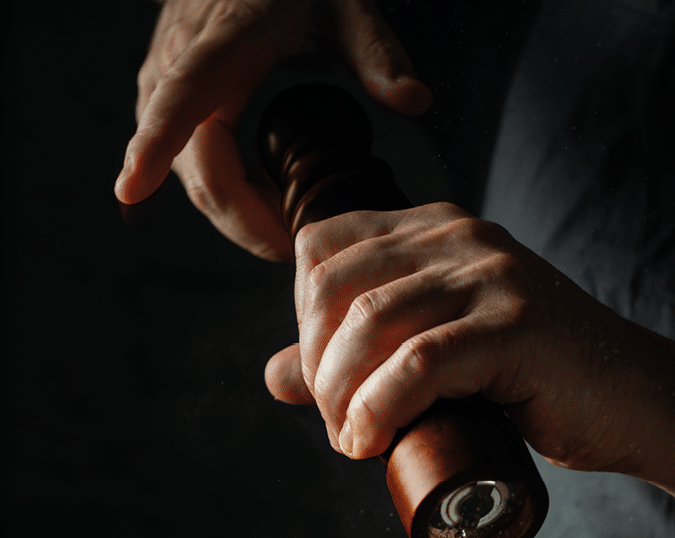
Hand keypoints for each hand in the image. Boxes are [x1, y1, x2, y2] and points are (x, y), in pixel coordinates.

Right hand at [114, 0, 431, 260]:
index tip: (131, 187)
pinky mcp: (168, 103)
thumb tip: (414, 101)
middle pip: (196, 168)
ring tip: (291, 222)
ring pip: (193, 178)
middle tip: (299, 247)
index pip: (181, 99)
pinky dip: (232, 195)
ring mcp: (166, 86)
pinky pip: (193, 168)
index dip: (154, 146)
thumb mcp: (345, 5)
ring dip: (241, 214)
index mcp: (221, 40)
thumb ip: (378, 54)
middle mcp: (178, 64)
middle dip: (245, 222)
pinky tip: (269, 199)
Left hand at [264, 203, 674, 537]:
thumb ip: (365, 358)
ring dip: (341, 393)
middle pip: (333, 284)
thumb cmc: (542, 388)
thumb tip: (275, 376)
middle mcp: (460, 238)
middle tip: (339, 424)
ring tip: (354, 441)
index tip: (325, 387)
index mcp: (437, 233)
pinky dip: (380, 408)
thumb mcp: (442, 362)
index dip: (302, 322)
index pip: (323, 250)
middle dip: (316, 364)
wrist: (640, 406)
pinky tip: (371, 441)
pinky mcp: (516, 325)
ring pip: (370, 323)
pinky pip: (420, 361)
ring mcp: (492, 276)